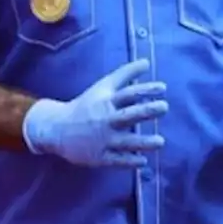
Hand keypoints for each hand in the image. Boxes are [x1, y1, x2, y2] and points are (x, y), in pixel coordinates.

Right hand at [22, 59, 167, 167]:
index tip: (163, 88)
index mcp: (106, 101)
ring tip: (161, 141)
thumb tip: (147, 62)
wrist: (58, 128)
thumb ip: (125, 75)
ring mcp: (102, 139)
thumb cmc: (86, 105)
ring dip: (143, 142)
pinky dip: (129, 161)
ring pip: (125, 141)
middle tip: (164, 107)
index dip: (146, 89)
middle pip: (128, 115)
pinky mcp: (99, 157)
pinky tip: (143, 161)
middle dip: (146, 111)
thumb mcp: (103, 86)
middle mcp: (106, 119)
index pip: (128, 93)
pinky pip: (116, 160)